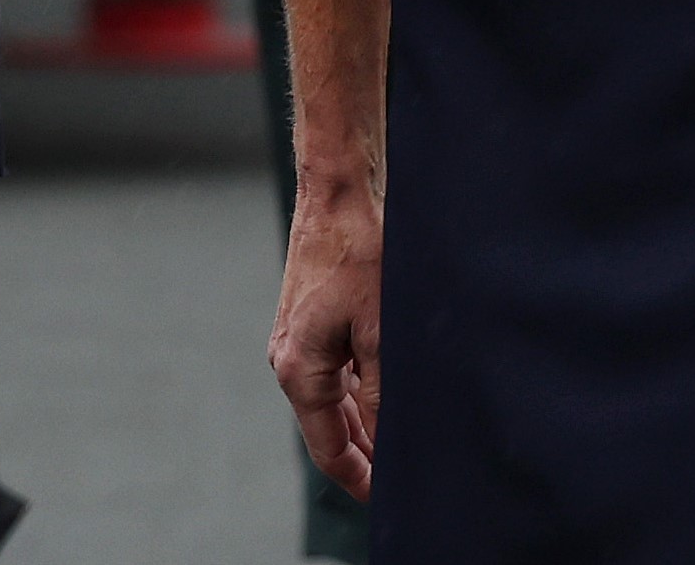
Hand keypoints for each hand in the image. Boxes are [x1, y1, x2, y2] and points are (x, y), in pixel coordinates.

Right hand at [272, 172, 383, 495]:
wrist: (339, 194)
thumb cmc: (359, 255)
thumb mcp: (382, 335)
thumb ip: (384, 396)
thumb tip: (392, 443)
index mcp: (299, 371)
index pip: (329, 449)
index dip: (361, 480)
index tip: (389, 499)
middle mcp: (289, 359)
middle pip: (330, 429)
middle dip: (367, 456)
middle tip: (404, 477)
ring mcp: (297, 339)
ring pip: (335, 401)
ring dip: (367, 424)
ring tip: (405, 443)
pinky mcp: (311, 320)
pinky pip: (336, 373)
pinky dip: (362, 393)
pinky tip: (389, 397)